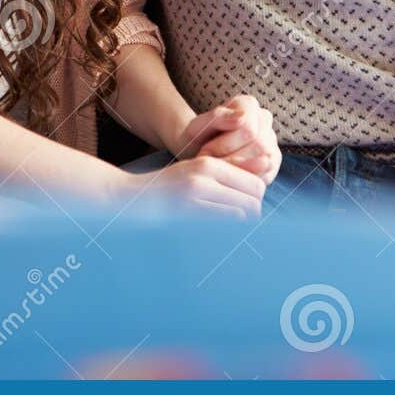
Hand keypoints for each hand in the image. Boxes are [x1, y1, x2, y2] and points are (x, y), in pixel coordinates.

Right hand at [122, 155, 265, 218]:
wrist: (132, 197)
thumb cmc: (167, 187)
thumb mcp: (196, 172)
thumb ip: (227, 174)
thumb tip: (262, 178)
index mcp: (209, 163)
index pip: (255, 183)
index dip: (257, 199)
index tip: (249, 207)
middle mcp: (205, 174)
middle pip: (253, 198)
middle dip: (254, 212)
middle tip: (244, 220)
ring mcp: (196, 192)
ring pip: (242, 212)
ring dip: (243, 222)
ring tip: (233, 226)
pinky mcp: (188, 210)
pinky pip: (225, 221)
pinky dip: (229, 228)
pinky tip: (220, 231)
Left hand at [179, 95, 280, 184]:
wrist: (196, 154)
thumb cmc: (197, 139)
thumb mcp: (197, 127)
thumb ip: (217, 118)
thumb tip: (242, 118)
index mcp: (248, 105)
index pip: (248, 128)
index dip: (225, 145)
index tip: (205, 153)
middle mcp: (264, 120)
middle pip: (258, 144)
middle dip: (230, 159)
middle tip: (210, 167)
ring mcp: (272, 141)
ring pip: (264, 161)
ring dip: (237, 170)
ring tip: (217, 171)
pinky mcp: (273, 163)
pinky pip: (266, 175)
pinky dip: (245, 180)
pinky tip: (229, 179)